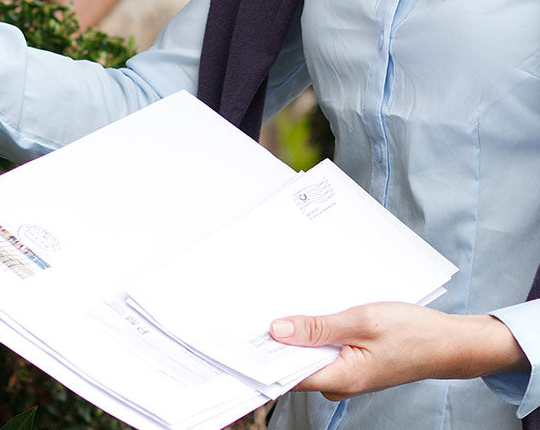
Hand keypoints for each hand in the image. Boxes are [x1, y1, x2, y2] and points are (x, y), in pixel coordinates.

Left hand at [270, 302, 526, 400]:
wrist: (450, 343)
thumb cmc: (414, 333)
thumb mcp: (361, 322)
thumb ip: (318, 327)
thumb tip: (277, 331)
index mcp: (341, 378)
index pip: (287, 374)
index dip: (260, 357)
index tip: (234, 338)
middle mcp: (340, 381)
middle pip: (292, 363)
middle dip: (273, 338)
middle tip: (247, 308)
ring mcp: (345, 373)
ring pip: (306, 353)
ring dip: (293, 330)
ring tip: (274, 303)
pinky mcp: (350, 362)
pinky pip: (321, 348)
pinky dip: (311, 330)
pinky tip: (304, 311)